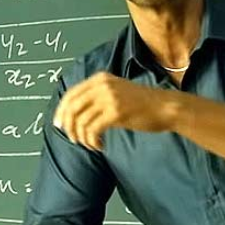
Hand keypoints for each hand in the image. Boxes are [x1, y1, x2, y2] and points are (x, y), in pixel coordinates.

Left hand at [53, 72, 176, 150]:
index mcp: (100, 79)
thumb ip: (96, 98)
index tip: (60, 126)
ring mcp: (109, 98)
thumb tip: (70, 116)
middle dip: (69, 127)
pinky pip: (92, 130)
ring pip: (81, 121)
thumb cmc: (141, 104)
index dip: (62, 111)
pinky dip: (92, 141)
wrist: (164, 107)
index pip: (71, 94)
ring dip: (83, 138)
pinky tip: (100, 146)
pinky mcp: (116, 112)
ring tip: (91, 144)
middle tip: (74, 139)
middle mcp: (102, 85)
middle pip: (72, 108)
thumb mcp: (116, 93)